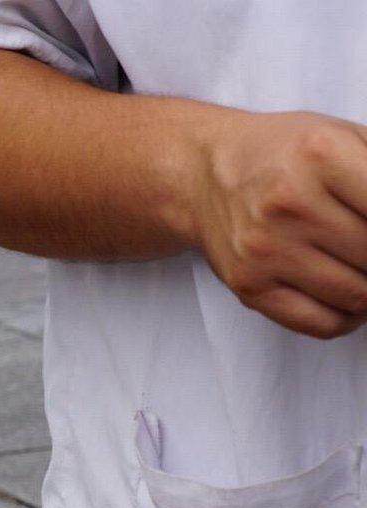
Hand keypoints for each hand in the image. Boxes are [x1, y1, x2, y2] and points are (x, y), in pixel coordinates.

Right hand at [187, 111, 366, 338]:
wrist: (204, 175)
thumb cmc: (285, 155)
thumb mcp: (346, 138)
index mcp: (321, 154)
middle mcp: (289, 204)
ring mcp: (265, 249)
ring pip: (359, 294)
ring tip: (365, 270)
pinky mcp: (249, 285)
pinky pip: (322, 323)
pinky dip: (349, 317)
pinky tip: (350, 297)